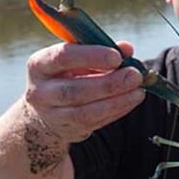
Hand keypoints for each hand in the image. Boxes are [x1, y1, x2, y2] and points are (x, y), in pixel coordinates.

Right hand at [22, 41, 145, 142]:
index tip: (116, 57)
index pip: (63, 57)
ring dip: (116, 101)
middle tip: (134, 75)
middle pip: (74, 90)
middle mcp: (40, 91)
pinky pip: (94, 122)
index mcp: (39, 65)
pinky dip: (117, 111)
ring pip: (85, 112)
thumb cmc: (67, 73)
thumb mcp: (78, 57)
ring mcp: (51, 115)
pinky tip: (131, 100)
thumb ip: (102, 50)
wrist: (46, 108)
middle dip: (108, 84)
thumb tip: (127, 49)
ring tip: (138, 91)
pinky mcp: (67, 130)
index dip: (91, 56)